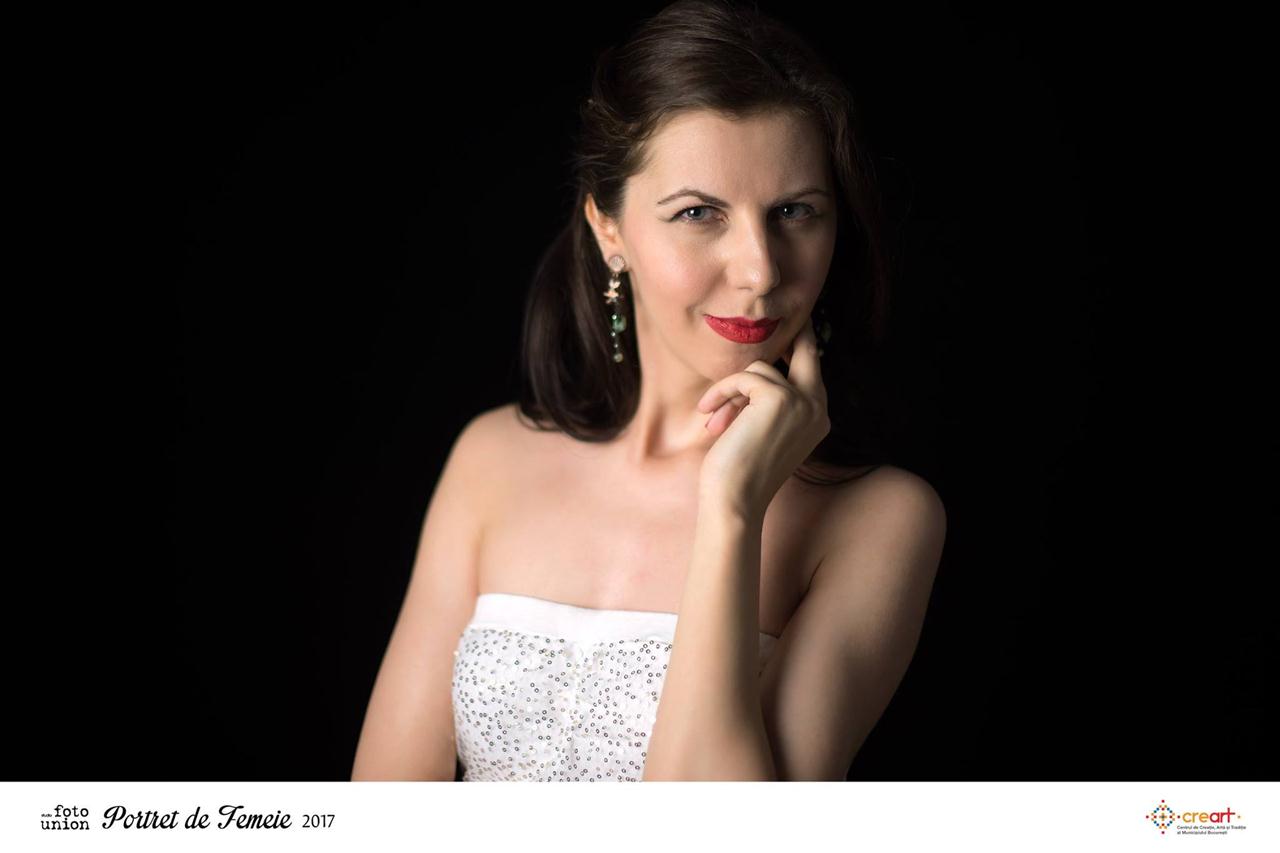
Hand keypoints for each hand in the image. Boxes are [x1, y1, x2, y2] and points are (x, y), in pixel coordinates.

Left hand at [695, 315, 830, 520]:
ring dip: (730, 391)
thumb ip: (770, 403)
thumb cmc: (741, 471)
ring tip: (715, 420)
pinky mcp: (779, 397)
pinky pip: (743, 378)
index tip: (799, 326)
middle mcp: (818, 408)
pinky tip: (709, 415)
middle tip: (793, 315)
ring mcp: (802, 402)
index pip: (813, 370)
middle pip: (806, 352)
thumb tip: (759, 372)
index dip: (803, 346)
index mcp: (817, 418)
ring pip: (760, 369)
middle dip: (795, 331)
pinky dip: (721, 393)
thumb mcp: (762, 432)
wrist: (735, 498)